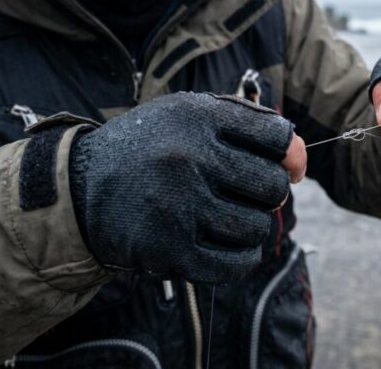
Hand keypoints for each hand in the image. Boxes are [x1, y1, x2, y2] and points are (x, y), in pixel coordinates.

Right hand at [68, 92, 303, 283]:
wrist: (80, 188)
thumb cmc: (151, 148)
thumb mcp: (190, 116)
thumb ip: (251, 125)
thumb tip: (301, 160)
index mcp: (197, 117)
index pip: (278, 137)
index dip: (284, 153)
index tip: (273, 161)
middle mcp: (188, 158)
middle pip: (272, 185)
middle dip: (267, 192)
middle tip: (243, 191)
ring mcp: (178, 206)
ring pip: (258, 227)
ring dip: (251, 225)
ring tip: (226, 216)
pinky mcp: (168, 250)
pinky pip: (237, 264)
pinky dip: (243, 258)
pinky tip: (229, 245)